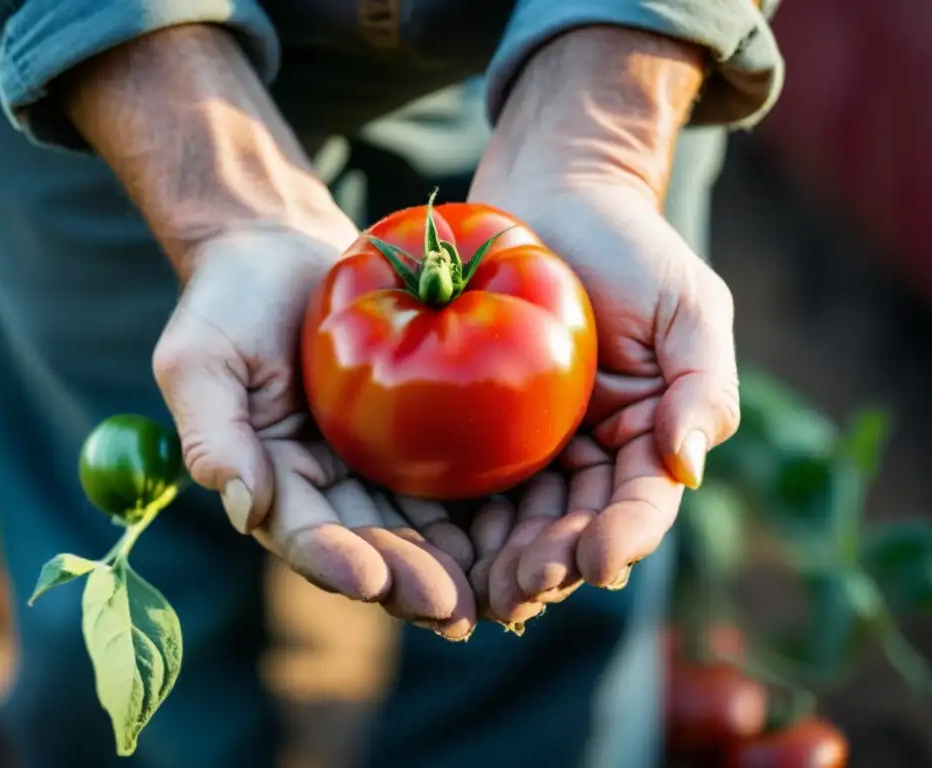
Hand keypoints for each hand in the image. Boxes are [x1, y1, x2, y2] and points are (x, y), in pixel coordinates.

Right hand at [152, 221, 477, 639]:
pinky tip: (518, 529)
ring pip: (421, 527)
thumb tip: (243, 509)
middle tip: (451, 609)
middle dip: (409, 582)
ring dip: (455, 564)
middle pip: (372, 546)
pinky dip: (483, 509)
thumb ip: (214, 434)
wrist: (281, 251)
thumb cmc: (229, 301)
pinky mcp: (419, 432)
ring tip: (493, 592)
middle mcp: (330, 485)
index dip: (336, 562)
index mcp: (275, 481)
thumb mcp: (200, 360)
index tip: (371, 581)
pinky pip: (453, 476)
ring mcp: (377, 462)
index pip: (305, 535)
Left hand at [464, 27, 740, 622]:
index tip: (597, 561)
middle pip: (573, 528)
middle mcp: (590, 454)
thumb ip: (702, 386)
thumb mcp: (688, 307)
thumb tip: (687, 468)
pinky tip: (432, 543)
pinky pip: (468, 479)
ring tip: (477, 589)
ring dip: (500, 560)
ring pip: (518, 520)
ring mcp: (532, 444)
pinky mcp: (478, 425)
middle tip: (518, 590)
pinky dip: (457, 517)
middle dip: (551, 566)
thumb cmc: (628, 244)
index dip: (623, 538)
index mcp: (647, 438)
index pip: (640, 504)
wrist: (551, 193)